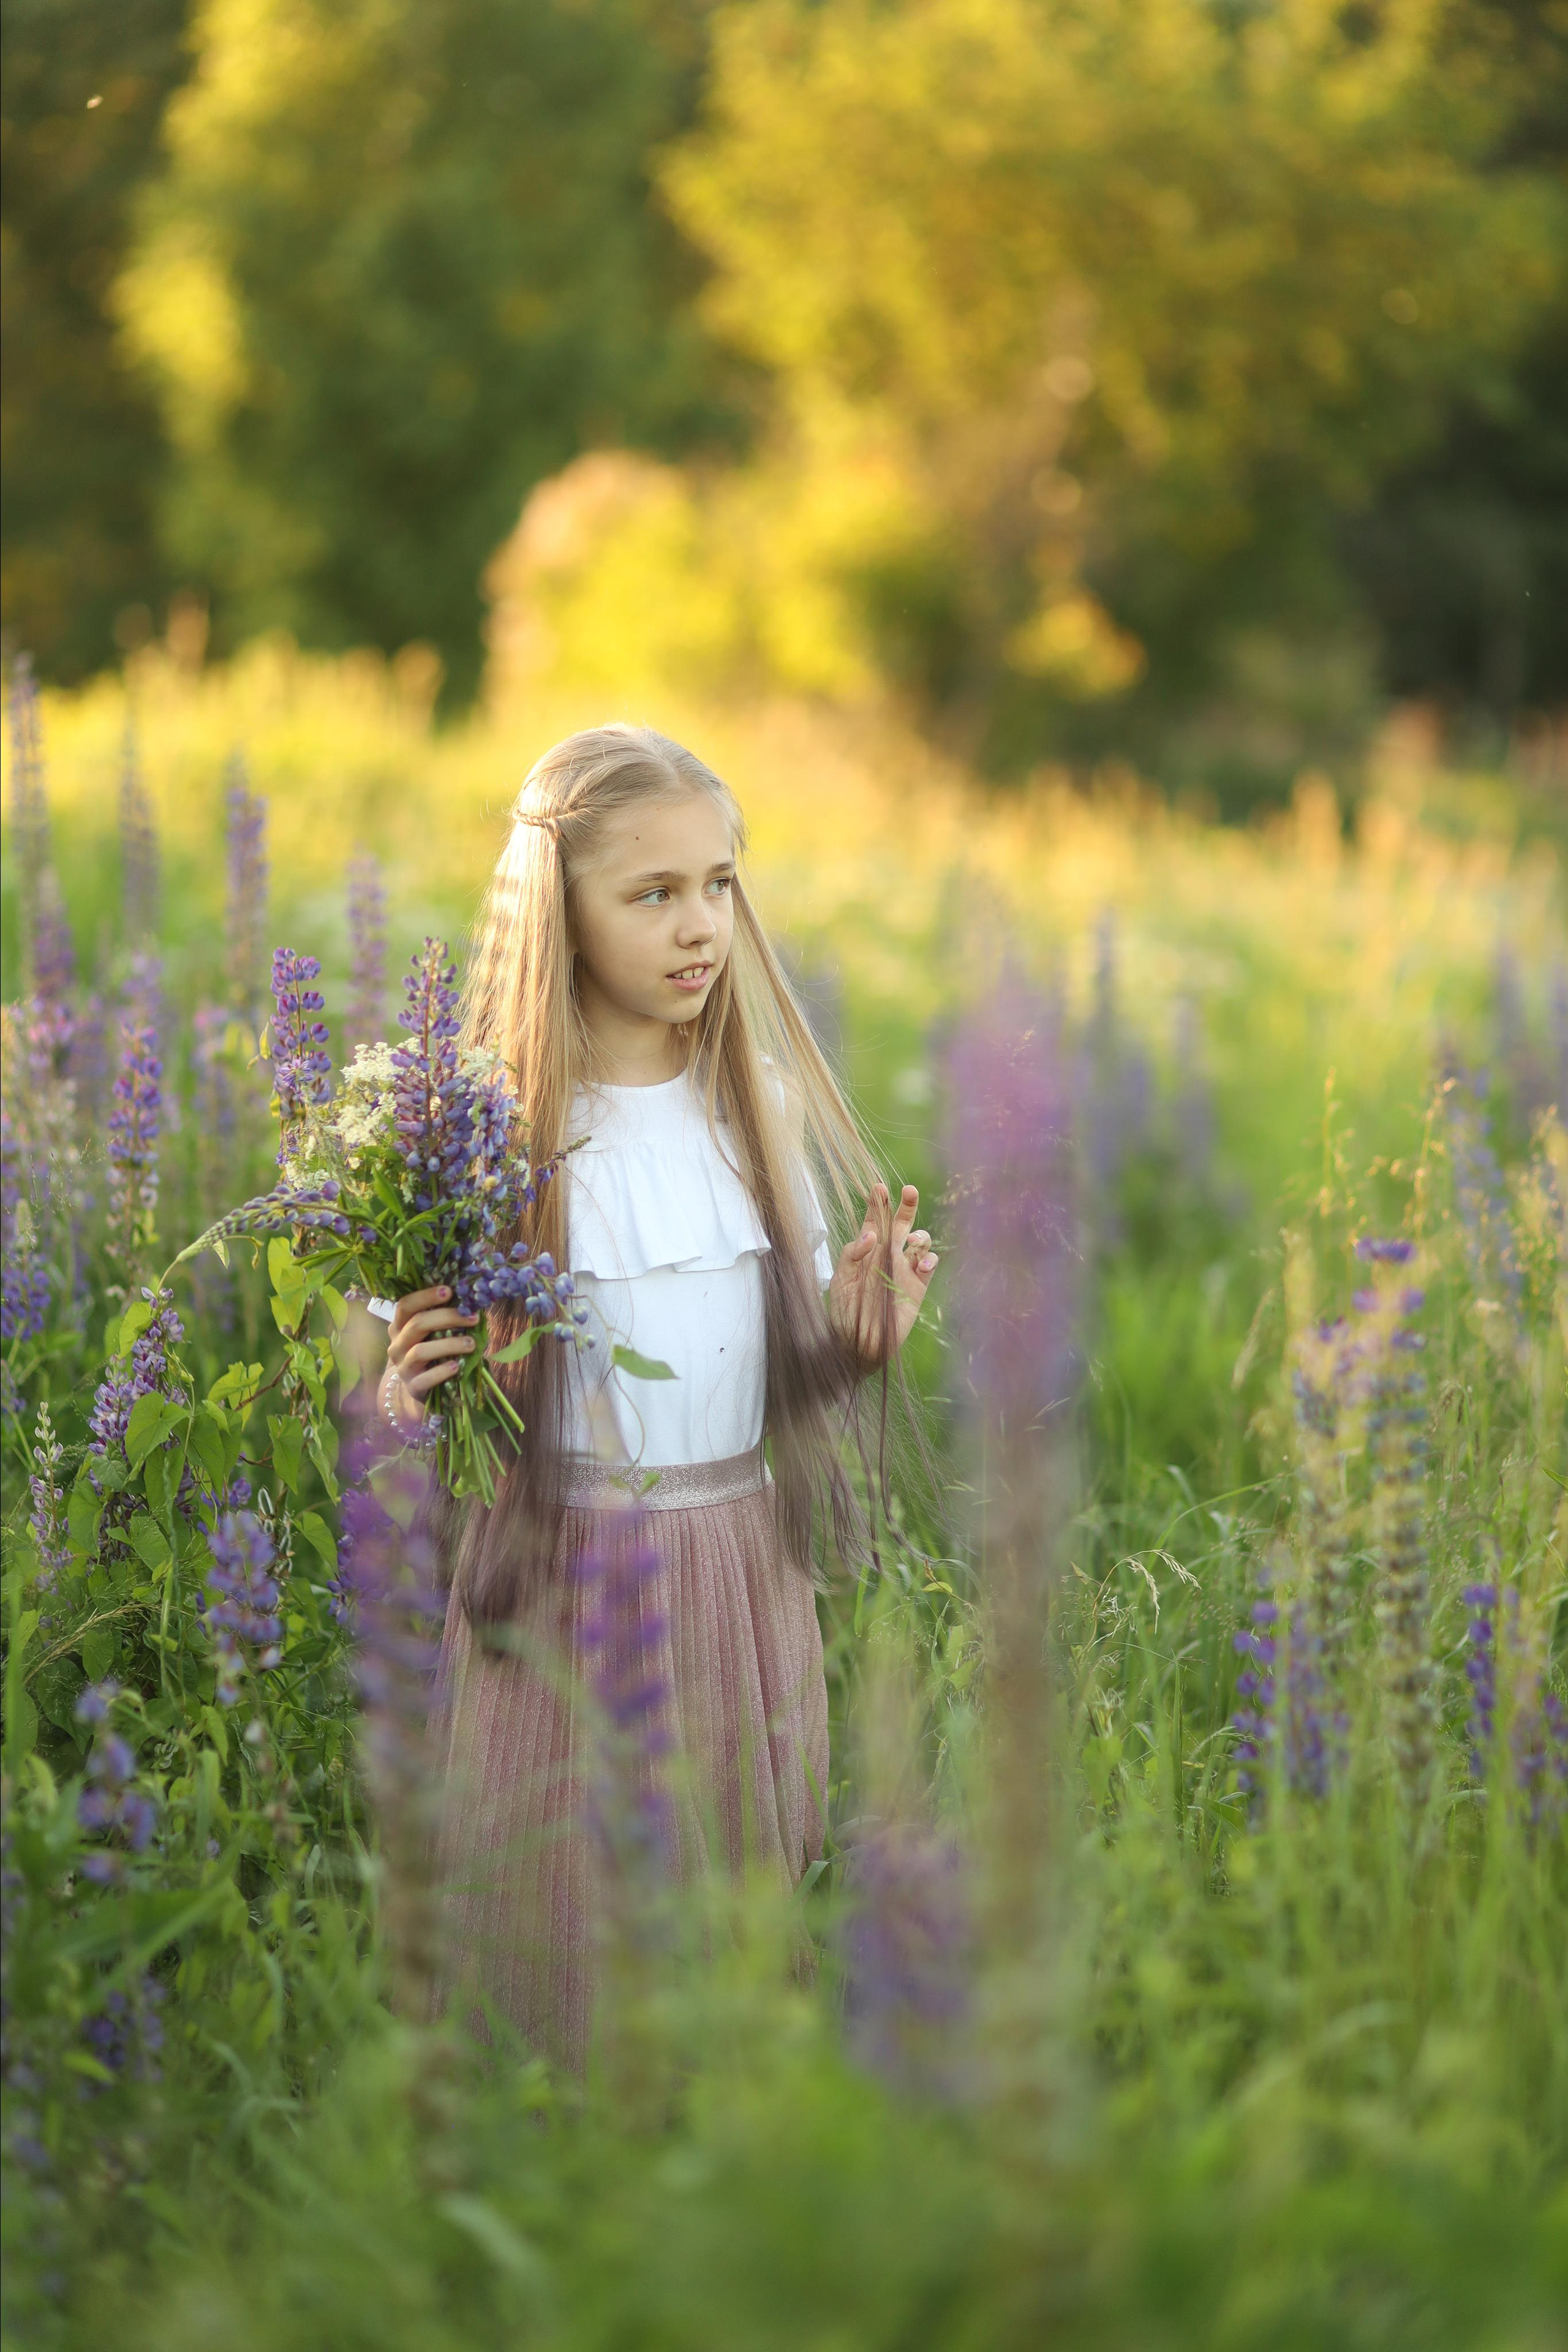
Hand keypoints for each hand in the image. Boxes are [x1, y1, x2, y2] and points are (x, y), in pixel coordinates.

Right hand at [386, 1285, 479, 1412]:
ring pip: (420, 1351)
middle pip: (417, 1324)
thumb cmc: (432, 1352)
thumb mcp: (433, 1333)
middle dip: (447, 1317)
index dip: (426, 1296)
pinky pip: (426, 1378)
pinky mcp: (413, 1386)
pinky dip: (442, 1371)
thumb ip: (443, 1318)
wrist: (421, 1386)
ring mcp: (403, 1367)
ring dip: (449, 1344)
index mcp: (399, 1326)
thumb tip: (471, 1300)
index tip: (449, 1291)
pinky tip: (457, 1366)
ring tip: (471, 1344)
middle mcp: (397, 1345)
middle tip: (472, 1317)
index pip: (405, 1305)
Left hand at [827, 1183, 938, 1370]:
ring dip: (920, 1234)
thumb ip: (851, 1254)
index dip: (877, 1203)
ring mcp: (904, 1270)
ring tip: (911, 1240)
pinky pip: (929, 1265)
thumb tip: (871, 1234)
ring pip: (920, 1241)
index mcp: (867, 1251)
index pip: (874, 1220)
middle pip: (902, 1224)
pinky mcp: (918, 1286)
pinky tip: (920, 1262)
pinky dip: (929, 1258)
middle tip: (909, 1191)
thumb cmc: (844, 1311)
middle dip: (907, 1205)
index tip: (877, 1187)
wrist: (856, 1344)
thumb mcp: (840, 1279)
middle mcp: (888, 1256)